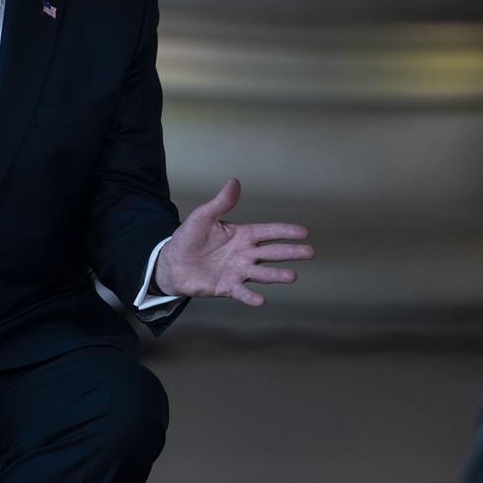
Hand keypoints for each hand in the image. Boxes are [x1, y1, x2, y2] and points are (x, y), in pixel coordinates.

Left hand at [155, 179, 312, 305]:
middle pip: (272, 252)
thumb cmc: (190, 238)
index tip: (304, 232)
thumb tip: (234, 182)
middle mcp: (245, 254)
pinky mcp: (227, 287)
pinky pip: (241, 292)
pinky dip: (250, 297)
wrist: (173, 263)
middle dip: (291, 252)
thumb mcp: (204, 216)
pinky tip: (260, 300)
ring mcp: (238, 271)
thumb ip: (221, 203)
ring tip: (293, 276)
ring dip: (276, 275)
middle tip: (310, 252)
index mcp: (243, 235)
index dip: (286, 231)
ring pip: (262, 273)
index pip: (269, 232)